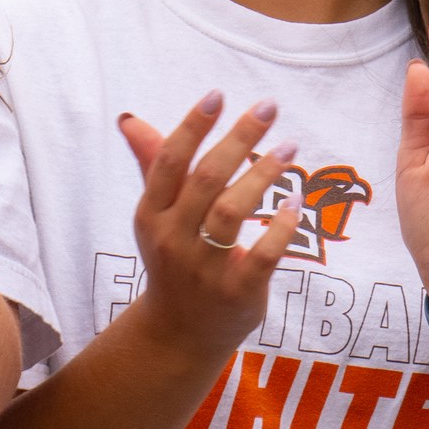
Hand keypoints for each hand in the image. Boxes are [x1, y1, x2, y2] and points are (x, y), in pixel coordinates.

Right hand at [115, 93, 299, 345]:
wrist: (179, 333)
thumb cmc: (174, 259)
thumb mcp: (157, 216)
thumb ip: (154, 166)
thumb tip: (130, 119)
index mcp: (151, 215)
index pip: (169, 162)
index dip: (192, 126)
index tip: (218, 94)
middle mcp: (172, 240)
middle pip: (205, 180)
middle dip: (238, 139)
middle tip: (269, 107)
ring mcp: (203, 269)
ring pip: (231, 212)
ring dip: (263, 175)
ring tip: (290, 148)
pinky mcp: (236, 293)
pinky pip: (262, 256)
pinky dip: (281, 228)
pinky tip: (297, 203)